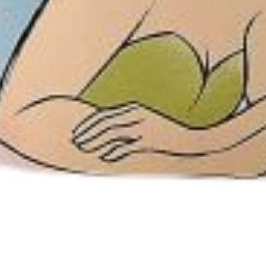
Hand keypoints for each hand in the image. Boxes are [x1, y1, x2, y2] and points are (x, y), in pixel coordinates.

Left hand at [72, 103, 200, 160]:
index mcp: (134, 108)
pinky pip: (127, 146)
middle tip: (76, 142)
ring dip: (96, 142)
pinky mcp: (150, 141)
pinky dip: (114, 152)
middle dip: (88, 133)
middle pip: (106, 124)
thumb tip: (106, 133)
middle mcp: (137, 115)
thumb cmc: (163, 131)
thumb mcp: (144, 121)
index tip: (76, 132)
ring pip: (113, 134)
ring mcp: (143, 128)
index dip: (88, 124)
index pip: (105, 115)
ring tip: (85, 149)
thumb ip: (126, 123)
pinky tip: (105, 157)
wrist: (189, 138)